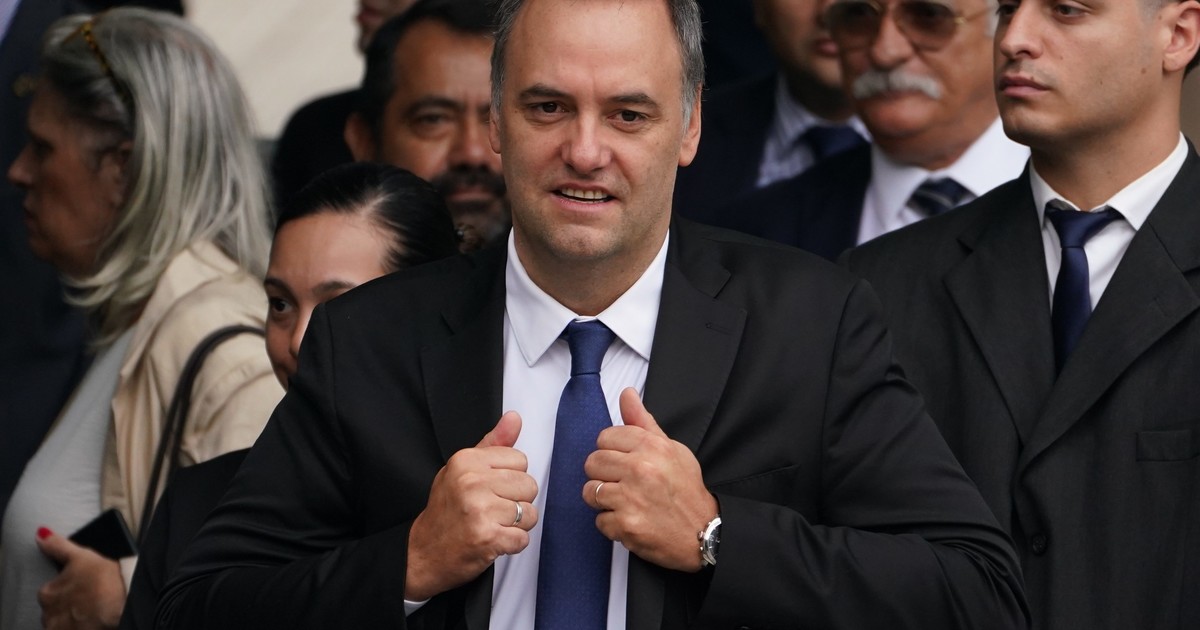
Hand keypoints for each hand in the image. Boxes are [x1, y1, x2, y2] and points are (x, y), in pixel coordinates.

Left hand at [35, 527, 124, 629]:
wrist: (124, 607)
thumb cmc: (103, 581)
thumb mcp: (82, 556)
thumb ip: (58, 546)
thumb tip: (41, 534)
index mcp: (47, 593)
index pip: (51, 591)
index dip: (68, 588)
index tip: (83, 587)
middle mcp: (48, 615)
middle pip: (55, 610)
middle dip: (68, 606)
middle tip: (90, 600)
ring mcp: (60, 629)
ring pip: (62, 623)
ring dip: (73, 619)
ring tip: (94, 613)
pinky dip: (80, 628)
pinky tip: (93, 623)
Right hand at [406, 412, 538, 600]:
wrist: (422, 553)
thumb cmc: (445, 511)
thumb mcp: (462, 470)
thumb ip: (493, 444)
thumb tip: (515, 418)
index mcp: (466, 460)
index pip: (520, 460)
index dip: (510, 479)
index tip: (490, 489)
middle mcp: (472, 482)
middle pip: (529, 485)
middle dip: (516, 502)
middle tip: (491, 510)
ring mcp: (479, 510)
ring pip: (529, 513)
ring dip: (516, 525)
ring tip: (492, 525)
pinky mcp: (487, 538)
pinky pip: (523, 538)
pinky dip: (512, 544)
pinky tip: (492, 541)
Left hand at [583, 388, 717, 571]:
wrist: (703, 533)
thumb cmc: (686, 490)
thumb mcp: (672, 449)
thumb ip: (643, 423)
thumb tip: (627, 394)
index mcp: (651, 447)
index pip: (605, 437)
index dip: (612, 451)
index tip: (625, 462)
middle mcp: (640, 469)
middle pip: (592, 462)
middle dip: (604, 474)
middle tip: (624, 484)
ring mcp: (631, 498)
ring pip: (590, 491)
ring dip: (604, 500)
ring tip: (626, 503)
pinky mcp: (626, 524)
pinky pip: (599, 520)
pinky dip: (612, 524)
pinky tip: (631, 520)